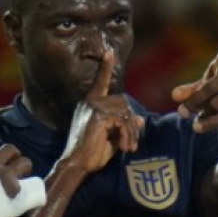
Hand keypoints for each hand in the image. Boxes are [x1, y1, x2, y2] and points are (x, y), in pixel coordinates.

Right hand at [0, 135, 45, 216]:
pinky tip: (28, 198)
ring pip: (32, 179)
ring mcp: (12, 191)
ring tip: (19, 187)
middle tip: (13, 175)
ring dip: (27, 180)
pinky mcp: (17, 207)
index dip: (10, 154)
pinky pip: (37, 197)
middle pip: (25, 162)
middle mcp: (5, 175)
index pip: (11, 149)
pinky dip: (35, 196)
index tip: (6, 162)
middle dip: (21, 166)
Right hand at [60, 51, 144, 172]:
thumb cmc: (91, 153)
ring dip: (131, 132)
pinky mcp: (99, 116)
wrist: (77, 163)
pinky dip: (127, 135)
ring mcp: (94, 108)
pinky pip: (123, 121)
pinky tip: (124, 147)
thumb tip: (141, 119)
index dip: (105, 67)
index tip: (109, 52)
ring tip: (128, 147)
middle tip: (132, 143)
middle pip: (123, 102)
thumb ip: (124, 126)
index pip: (99, 82)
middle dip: (131, 123)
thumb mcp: (112, 137)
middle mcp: (90, 103)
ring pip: (125, 113)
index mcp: (90, 105)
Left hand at [170, 43, 217, 134]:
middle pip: (210, 87)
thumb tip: (175, 95)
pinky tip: (197, 127)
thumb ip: (186, 92)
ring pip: (216, 103)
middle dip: (195, 100)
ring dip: (203, 112)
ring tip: (201, 114)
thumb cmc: (212, 97)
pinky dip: (207, 123)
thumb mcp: (197, 92)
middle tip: (182, 111)